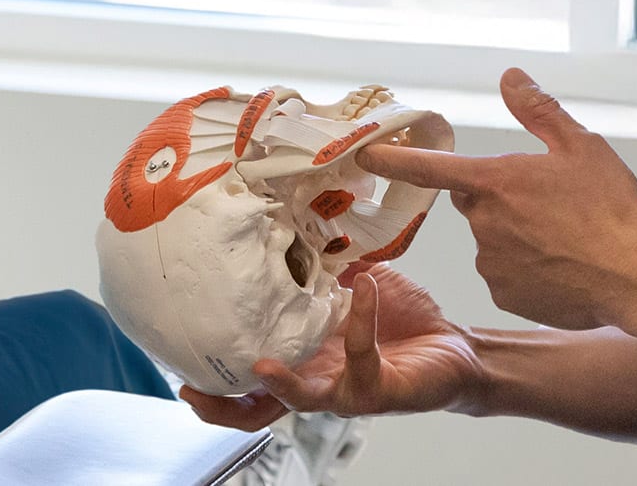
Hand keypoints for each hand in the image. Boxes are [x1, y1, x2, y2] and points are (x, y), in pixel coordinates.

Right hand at [180, 265, 479, 430]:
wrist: (457, 348)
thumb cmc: (403, 320)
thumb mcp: (356, 283)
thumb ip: (325, 265)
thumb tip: (292, 225)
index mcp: (305, 358)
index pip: (250, 379)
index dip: (215, 379)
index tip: (179, 360)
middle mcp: (319, 381)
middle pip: (259, 411)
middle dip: (223, 408)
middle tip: (193, 388)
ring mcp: (348, 390)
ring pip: (304, 401)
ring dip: (282, 383)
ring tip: (262, 366)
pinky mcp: (380, 390)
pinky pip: (361, 359)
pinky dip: (361, 320)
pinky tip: (365, 289)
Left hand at [357, 68, 636, 330]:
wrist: (635, 278)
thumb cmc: (610, 208)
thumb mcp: (581, 145)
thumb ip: (538, 110)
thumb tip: (510, 76)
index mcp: (496, 181)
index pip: (430, 167)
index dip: (393, 159)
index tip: (364, 155)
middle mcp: (485, 223)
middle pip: (476, 202)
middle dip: (499, 198)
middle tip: (548, 201)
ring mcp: (493, 263)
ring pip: (494, 240)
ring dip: (517, 236)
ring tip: (566, 238)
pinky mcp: (506, 295)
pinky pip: (507, 275)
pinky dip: (528, 270)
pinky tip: (563, 267)